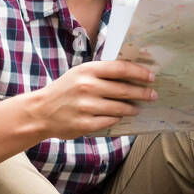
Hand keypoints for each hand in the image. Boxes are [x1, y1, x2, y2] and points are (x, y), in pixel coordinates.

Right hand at [30, 60, 155, 139]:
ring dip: (132, 108)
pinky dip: (117, 119)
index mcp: (87, 70)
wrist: (40, 111)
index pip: (121, 69)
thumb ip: (103, 73)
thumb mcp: (80, 74)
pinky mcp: (84, 124)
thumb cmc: (65, 90)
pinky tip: (120, 117)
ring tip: (137, 108)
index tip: (151, 77)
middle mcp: (87, 87)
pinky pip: (110, 121)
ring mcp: (86, 106)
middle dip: (143, 93)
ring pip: (120, 108)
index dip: (139, 73)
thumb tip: (133, 73)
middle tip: (152, 95)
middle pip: (124, 90)